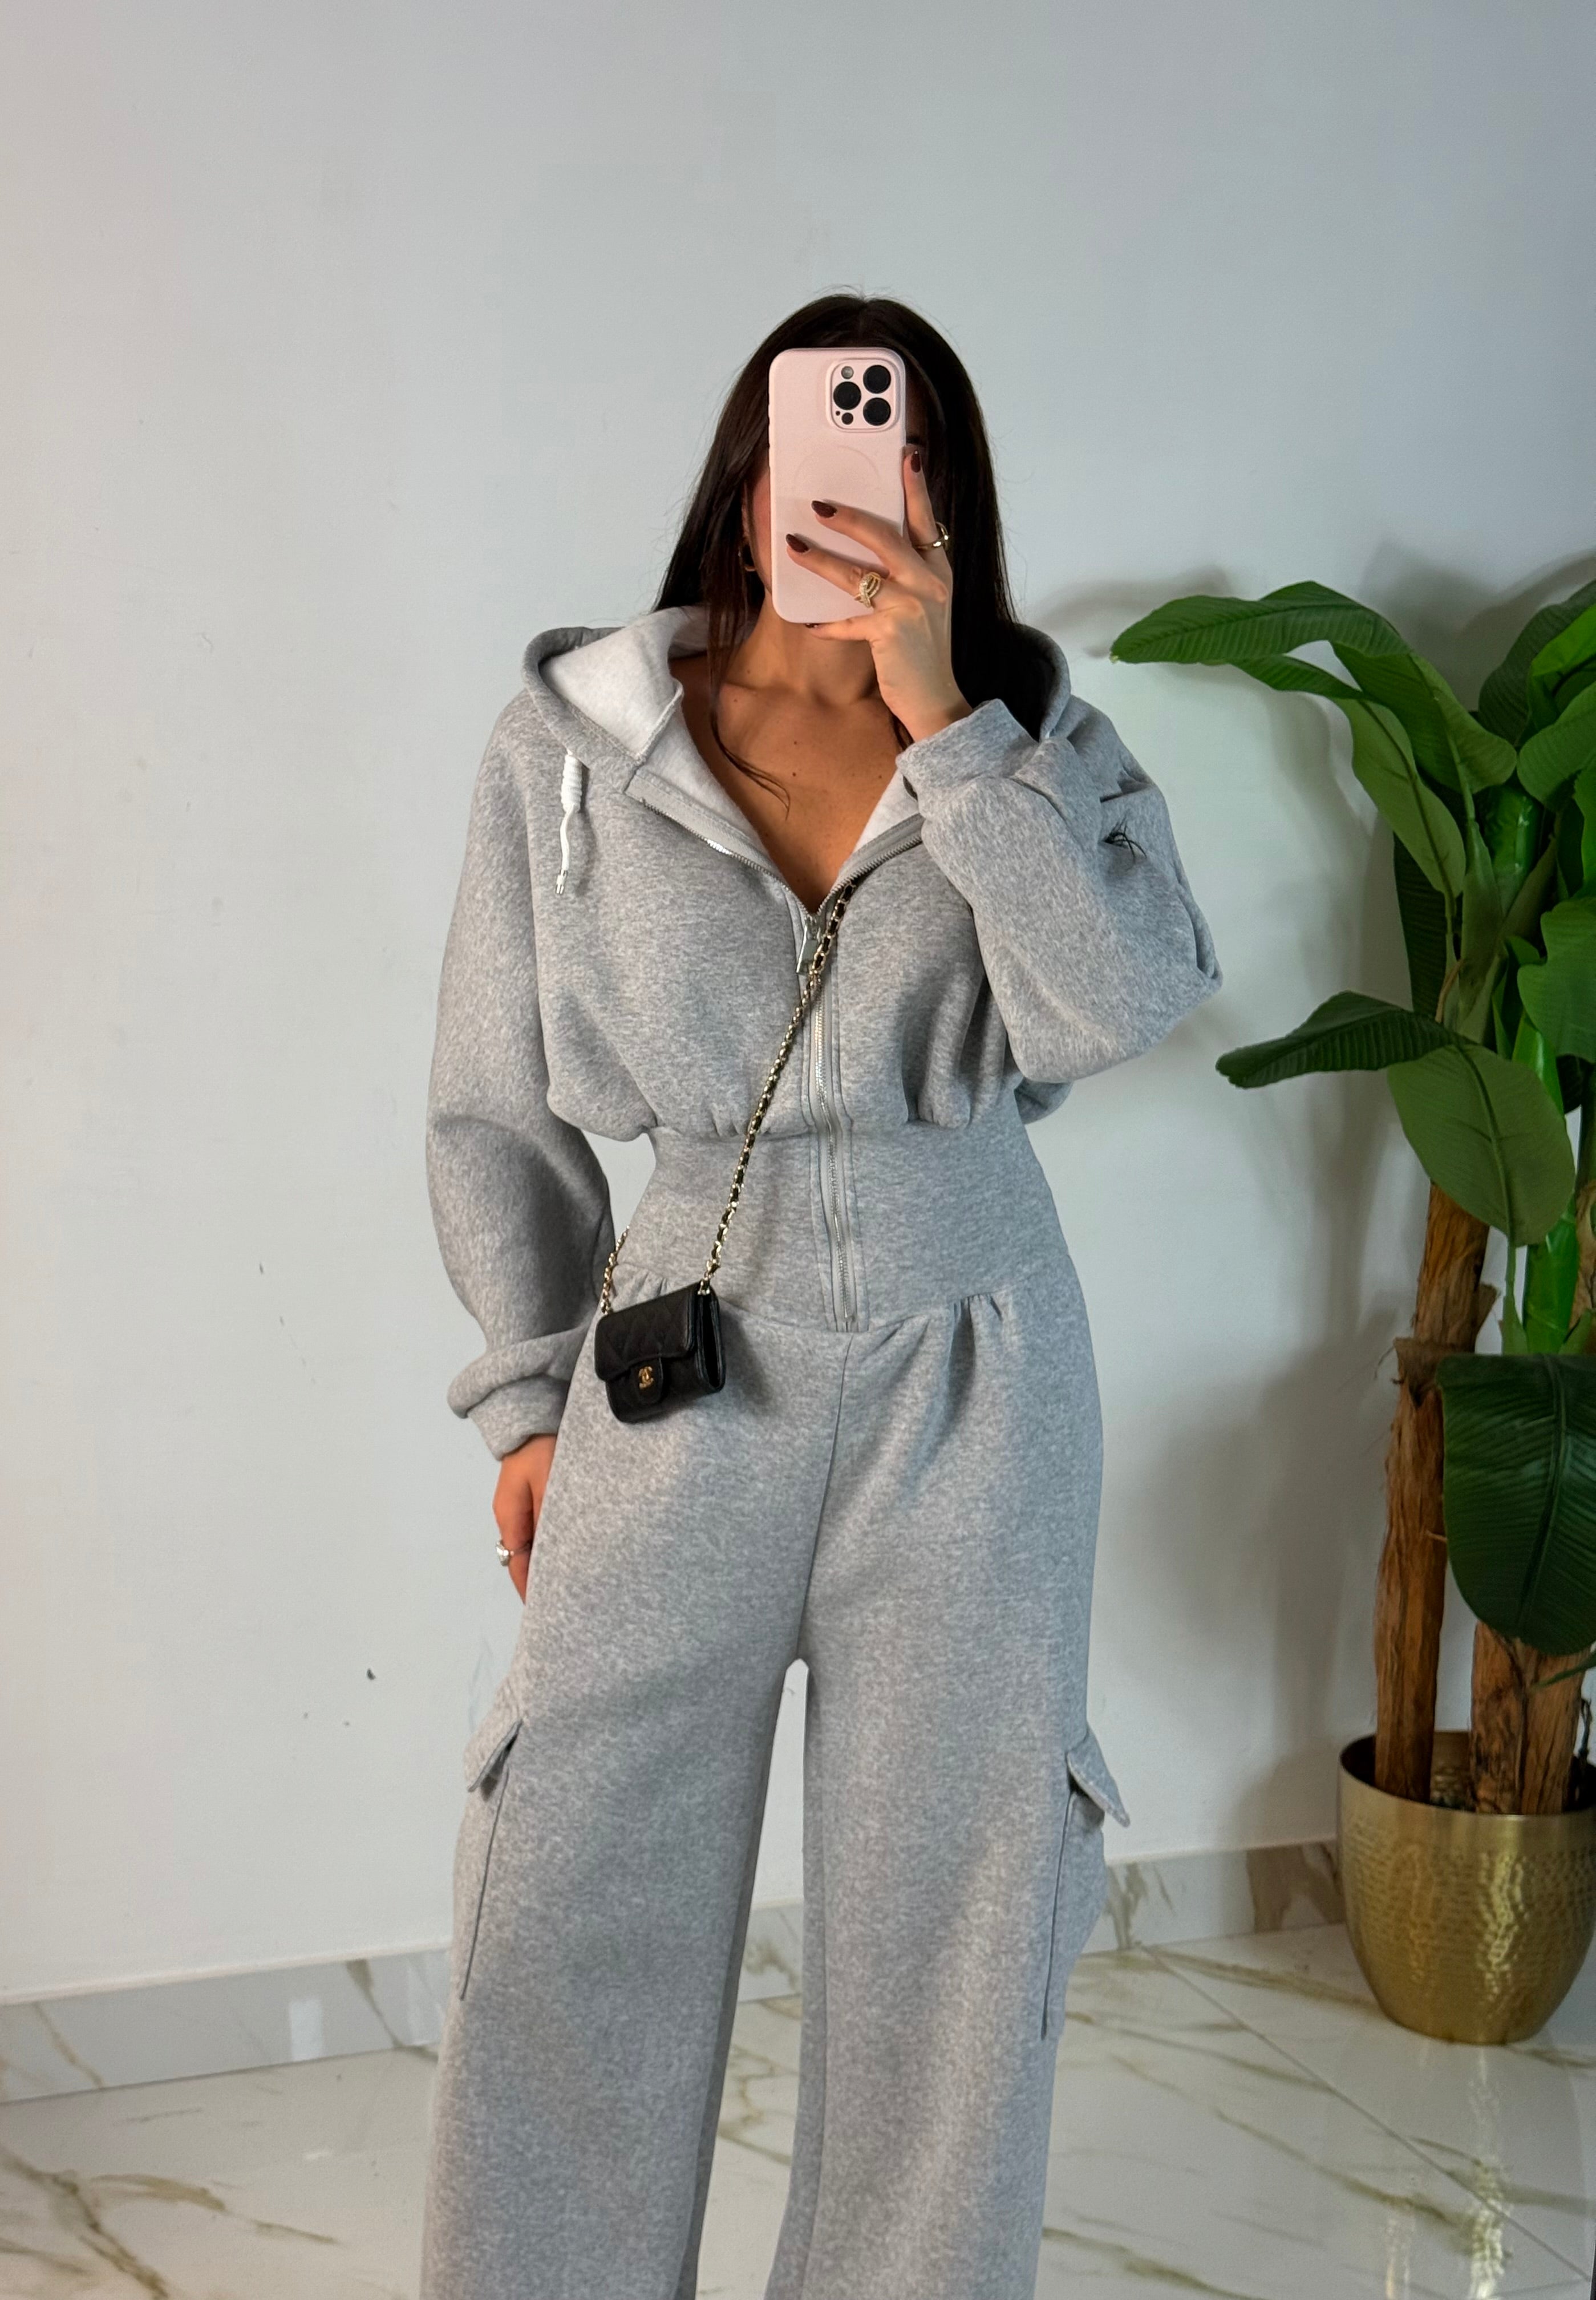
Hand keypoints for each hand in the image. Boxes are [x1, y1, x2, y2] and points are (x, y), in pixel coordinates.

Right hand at [494, 1431, 555, 1602]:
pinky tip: (571, 1549)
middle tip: (568, 1602)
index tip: (547, 1613)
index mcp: (509, 1517)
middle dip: (542, 1580)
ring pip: (534, 1544)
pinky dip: (552, 1542)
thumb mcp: (548, 1483)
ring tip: (574, 1581)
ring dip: (549, 1561)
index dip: (531, 1591)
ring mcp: (520, 1506)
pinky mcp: (533, 1496)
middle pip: (524, 1559)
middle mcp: (511, 1516)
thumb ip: (548, 1519)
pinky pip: (541, 1528)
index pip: (518, 1566)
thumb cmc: (541, 1446)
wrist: (534, 1414)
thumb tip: (551, 1556)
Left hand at [785, 449, 972, 743]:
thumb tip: (865, 548)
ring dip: (821, 560)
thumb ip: (906, 575)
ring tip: (794, 547)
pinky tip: (807, 621)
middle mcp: (929, 583)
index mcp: (938, 570)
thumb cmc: (923, 652)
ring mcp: (912, 607)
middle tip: (819, 504)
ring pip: (858, 575)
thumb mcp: (925, 605)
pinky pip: (848, 622)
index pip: (926, 519)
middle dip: (850, 518)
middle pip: (886, 537)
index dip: (916, 486)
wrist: (936, 701)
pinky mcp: (891, 634)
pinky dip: (826, 623)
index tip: (908, 454)